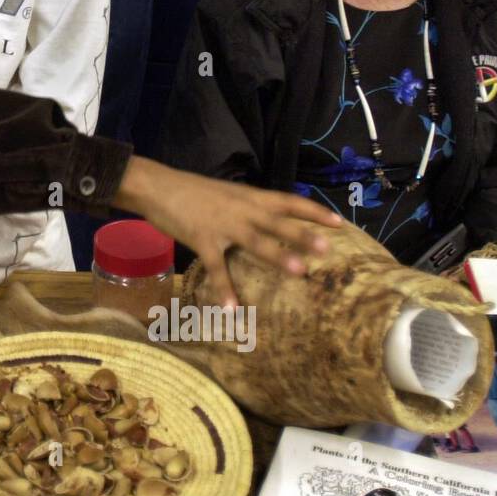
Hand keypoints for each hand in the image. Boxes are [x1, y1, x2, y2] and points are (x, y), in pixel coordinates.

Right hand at [116, 156, 342, 308]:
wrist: (157, 186)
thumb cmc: (191, 191)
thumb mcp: (226, 193)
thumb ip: (247, 207)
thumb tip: (267, 221)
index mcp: (249, 196)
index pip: (288, 201)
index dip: (314, 211)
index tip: (339, 223)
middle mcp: (241, 209)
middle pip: (278, 221)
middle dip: (303, 235)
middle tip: (329, 249)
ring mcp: (222, 225)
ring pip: (255, 240)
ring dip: (277, 256)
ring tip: (299, 272)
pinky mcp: (202, 239)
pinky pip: (216, 267)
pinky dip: (224, 289)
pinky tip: (233, 309)